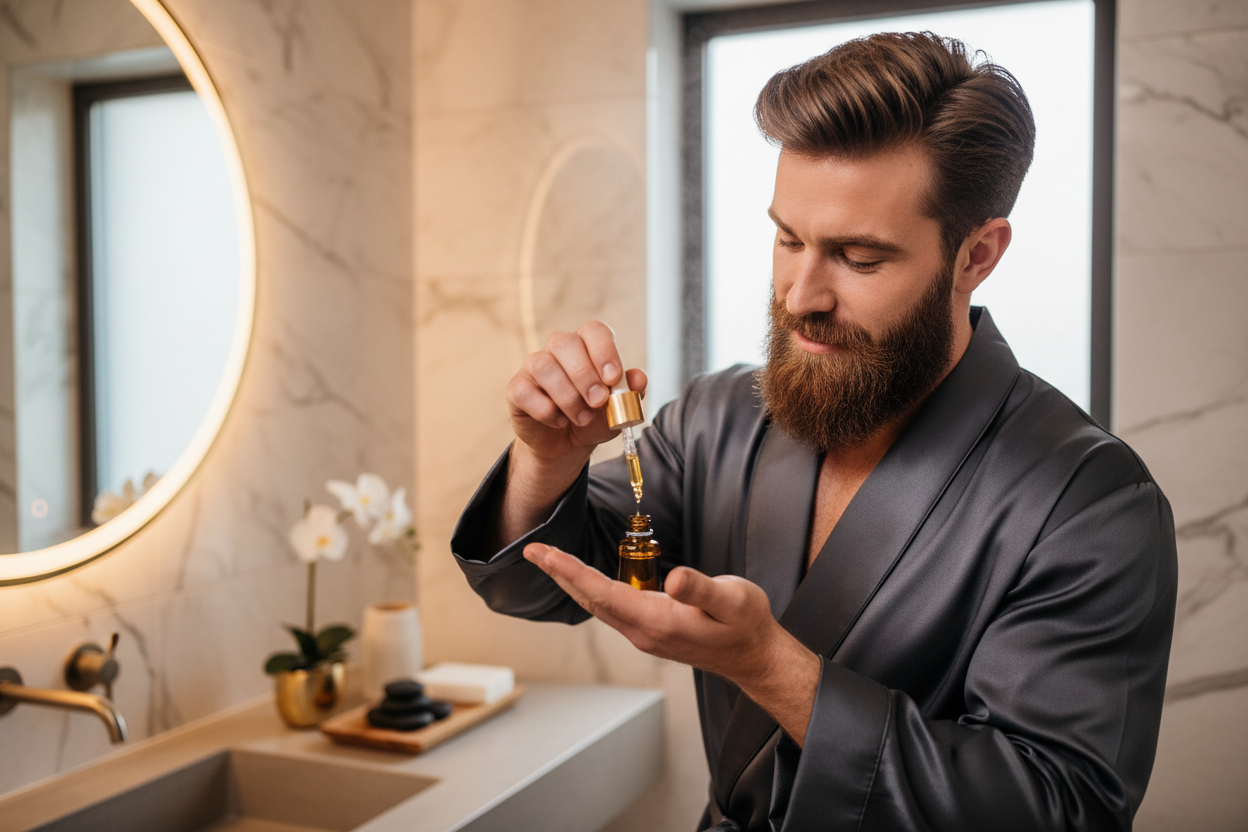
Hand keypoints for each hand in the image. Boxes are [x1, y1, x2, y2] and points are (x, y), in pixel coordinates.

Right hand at [506, 321, 646, 464]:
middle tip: (598, 402)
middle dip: (585, 375)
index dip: (604, 351)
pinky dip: (546, 410)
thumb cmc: (593, 417)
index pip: (594, 330)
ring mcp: (534, 366)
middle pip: (566, 343)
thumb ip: (630, 392)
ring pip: (544, 367)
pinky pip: (526, 392)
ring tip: (582, 418)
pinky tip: (559, 421)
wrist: (566, 444)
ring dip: (568, 397)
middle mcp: (558, 349)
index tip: (613, 379)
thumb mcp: (617, 409)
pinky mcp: (517, 388)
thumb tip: (639, 379)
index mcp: (586, 346)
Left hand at [523, 542, 820, 743]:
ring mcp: (644, 634)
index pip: (601, 592)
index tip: (544, 552)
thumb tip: (672, 579)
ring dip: (572, 581)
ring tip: (550, 560)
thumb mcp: (732, 600)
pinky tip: (584, 579)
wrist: (755, 655)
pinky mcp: (650, 631)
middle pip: (590, 599)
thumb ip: (702, 589)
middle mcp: (643, 631)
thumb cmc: (746, 625)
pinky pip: (611, 608)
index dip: (570, 570)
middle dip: (559, 573)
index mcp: (657, 621)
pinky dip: (590, 589)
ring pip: (598, 604)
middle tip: (532, 550)